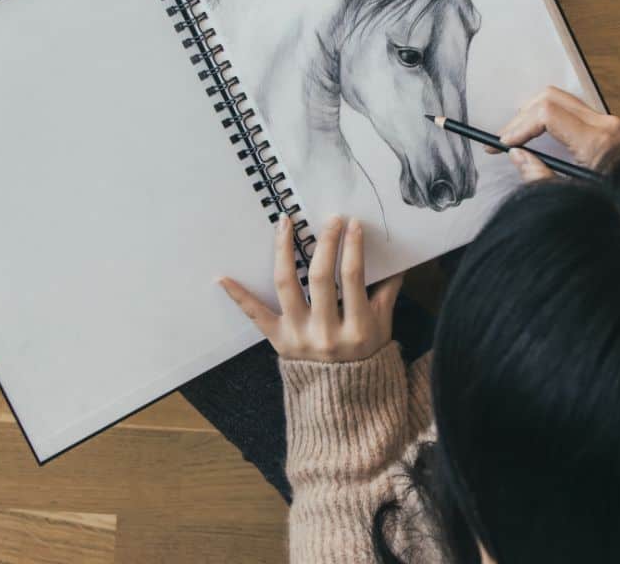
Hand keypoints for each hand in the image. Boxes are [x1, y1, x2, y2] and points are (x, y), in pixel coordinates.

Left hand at [218, 214, 402, 362]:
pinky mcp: (279, 341)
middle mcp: (326, 333)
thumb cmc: (366, 359)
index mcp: (357, 329)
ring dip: (284, 251)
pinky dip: (239, 297)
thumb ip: (386, 295)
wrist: (342, 401)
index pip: (353, 278)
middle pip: (320, 277)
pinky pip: (256, 316)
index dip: (352, 248)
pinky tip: (222, 278)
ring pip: (287, 285)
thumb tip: (397, 261)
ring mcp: (299, 336)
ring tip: (286, 224)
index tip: (353, 225)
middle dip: (326, 242)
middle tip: (330, 219)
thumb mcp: (383, 329)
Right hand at [491, 86, 619, 181]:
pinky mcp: (611, 130)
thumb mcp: (575, 199)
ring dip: (535, 113)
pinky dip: (551, 117)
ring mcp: (611, 124)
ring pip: (562, 100)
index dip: (519, 126)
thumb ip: (541, 177)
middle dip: (522, 116)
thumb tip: (518, 156)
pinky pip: (574, 111)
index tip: (502, 144)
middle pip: (552, 98)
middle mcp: (606, 125)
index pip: (547, 113)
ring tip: (517, 136)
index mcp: (597, 142)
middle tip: (504, 139)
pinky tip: (539, 136)